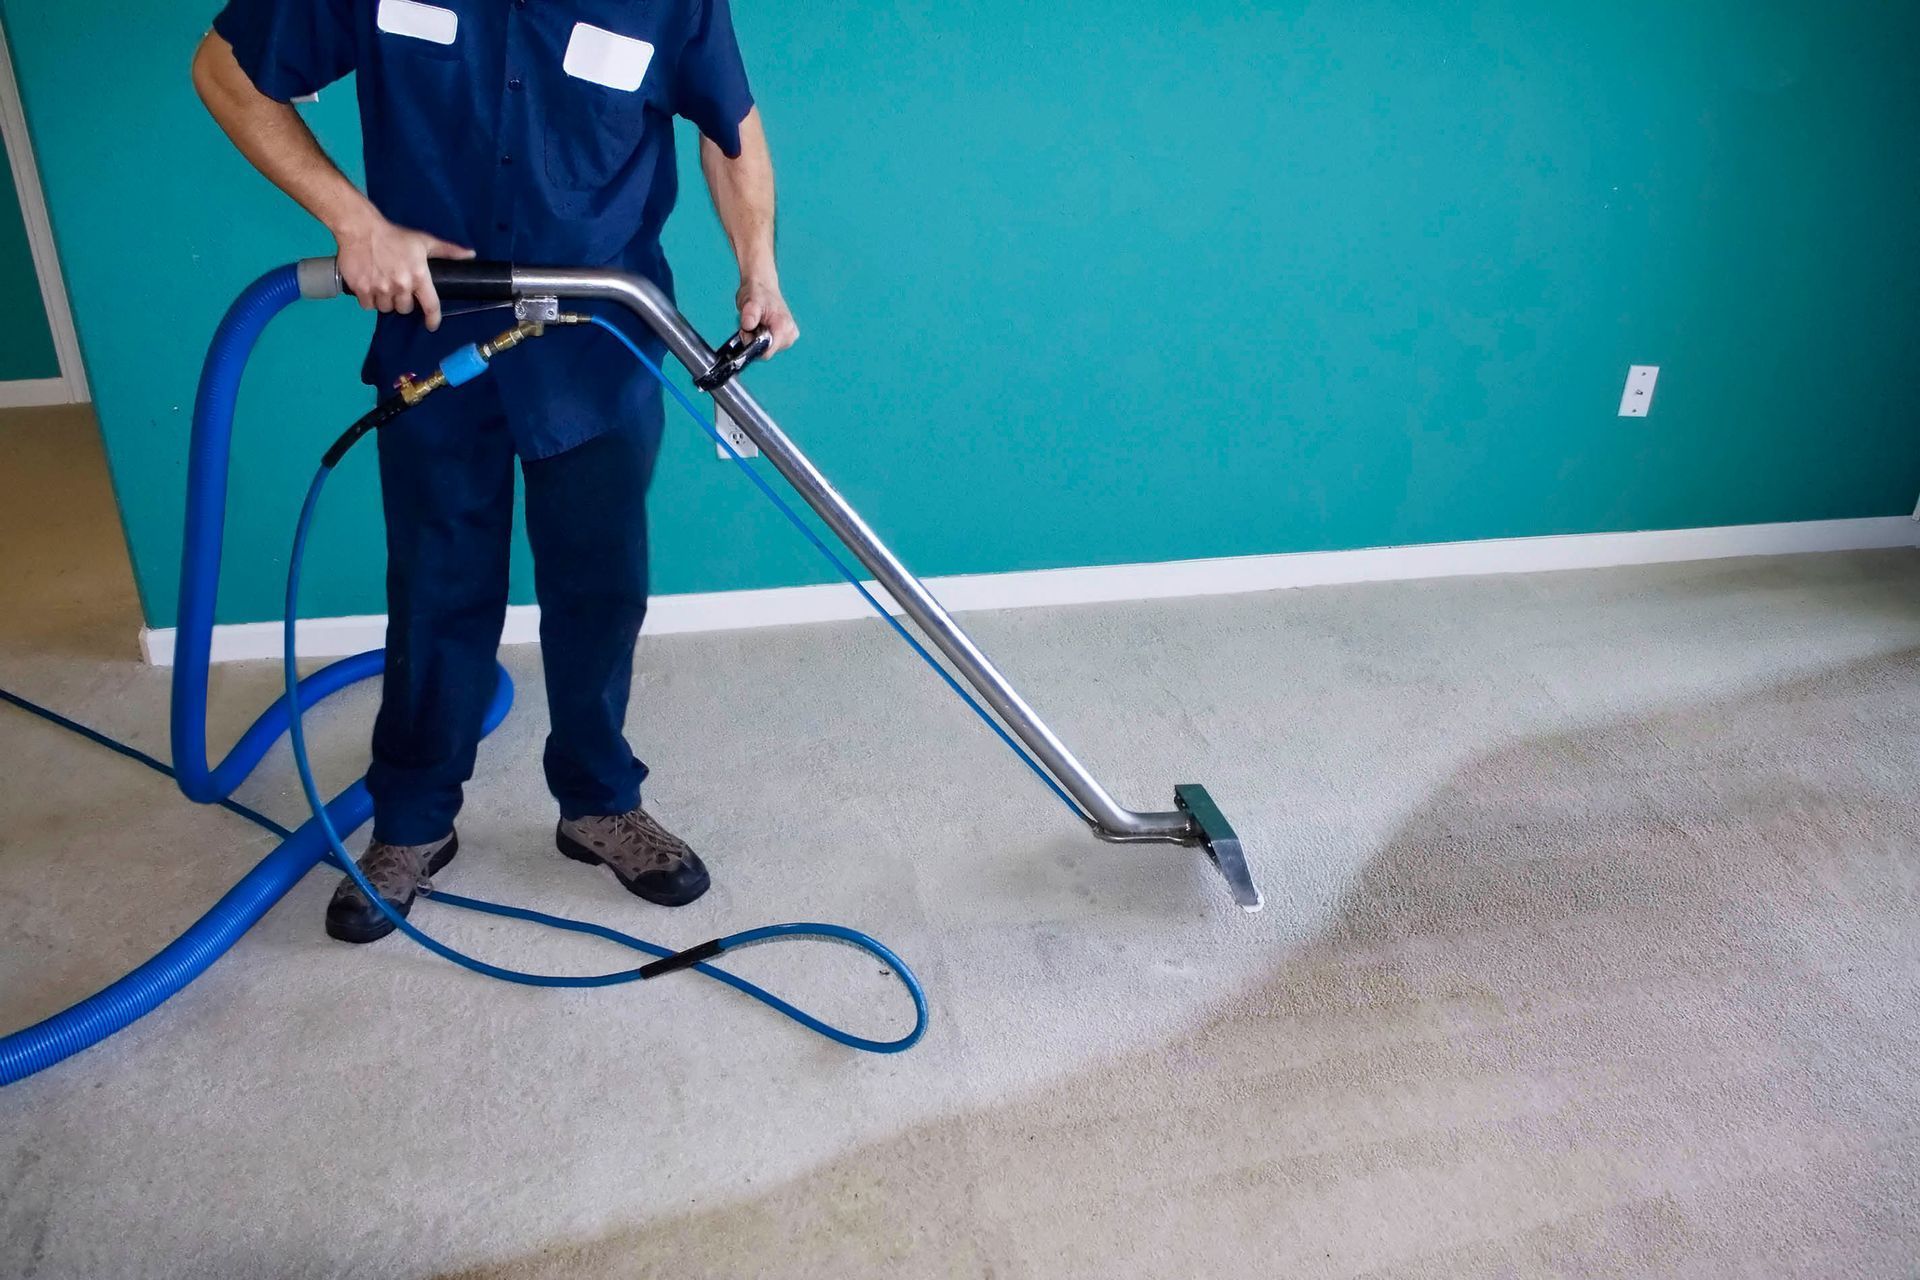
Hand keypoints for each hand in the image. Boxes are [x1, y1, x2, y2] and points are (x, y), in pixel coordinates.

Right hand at [334, 214, 473, 331]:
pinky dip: (369, 299)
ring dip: (386, 301)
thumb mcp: (424, 241)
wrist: (361, 229)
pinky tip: (369, 286)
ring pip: (386, 308)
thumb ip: (448, 250)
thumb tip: (471, 255)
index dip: (433, 319)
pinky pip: (368, 305)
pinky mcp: (362, 289)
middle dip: (403, 301)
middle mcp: (401, 286)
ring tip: (383, 286)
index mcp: (419, 276)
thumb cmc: (395, 236)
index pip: (431, 306)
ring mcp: (380, 289)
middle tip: (398, 287)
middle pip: (405, 309)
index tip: (432, 325)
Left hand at [735, 275, 799, 357]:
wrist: (763, 286)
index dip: (752, 346)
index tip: (746, 331)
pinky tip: (760, 326)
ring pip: (766, 350)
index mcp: (784, 327)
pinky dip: (760, 339)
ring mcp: (789, 338)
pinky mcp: (786, 338)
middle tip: (750, 325)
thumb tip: (747, 326)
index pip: (767, 352)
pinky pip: (768, 346)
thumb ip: (749, 314)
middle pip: (765, 352)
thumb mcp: (750, 302)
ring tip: (756, 324)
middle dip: (754, 342)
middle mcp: (790, 335)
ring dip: (756, 340)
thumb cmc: (757, 293)